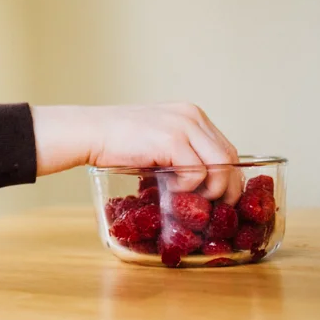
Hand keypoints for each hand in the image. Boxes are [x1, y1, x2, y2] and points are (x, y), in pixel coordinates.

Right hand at [32, 103, 241, 203]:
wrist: (89, 132)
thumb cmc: (116, 139)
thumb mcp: (157, 137)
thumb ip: (180, 149)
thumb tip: (201, 179)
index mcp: (191, 114)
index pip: (225, 146)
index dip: (229, 174)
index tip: (222, 194)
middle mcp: (192, 116)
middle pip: (229, 156)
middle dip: (228, 186)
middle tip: (217, 206)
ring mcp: (183, 127)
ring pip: (221, 166)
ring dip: (211, 189)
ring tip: (191, 199)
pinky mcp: (172, 141)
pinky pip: (197, 172)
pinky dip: (187, 187)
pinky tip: (169, 186)